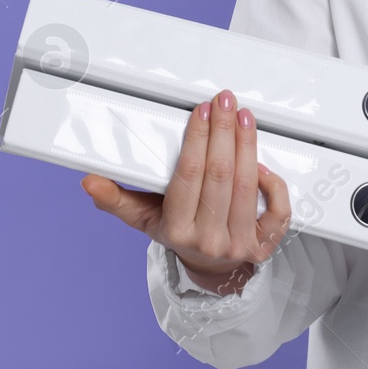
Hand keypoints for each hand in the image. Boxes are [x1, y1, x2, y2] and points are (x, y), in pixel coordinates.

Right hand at [80, 88, 291, 295]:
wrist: (208, 267)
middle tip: (224, 101)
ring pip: (247, 186)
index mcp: (177, 229)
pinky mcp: (264, 244)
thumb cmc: (176, 232)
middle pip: (220, 176)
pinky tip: (262, 159)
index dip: (197, 139)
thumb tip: (90, 180)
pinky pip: (277, 210)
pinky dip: (273, 182)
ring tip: (242, 116)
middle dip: (223, 131)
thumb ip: (115, 198)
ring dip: (247, 144)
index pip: (189, 176)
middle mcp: (209, 238)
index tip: (201, 111)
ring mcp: (239, 243)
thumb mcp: (142, 217)